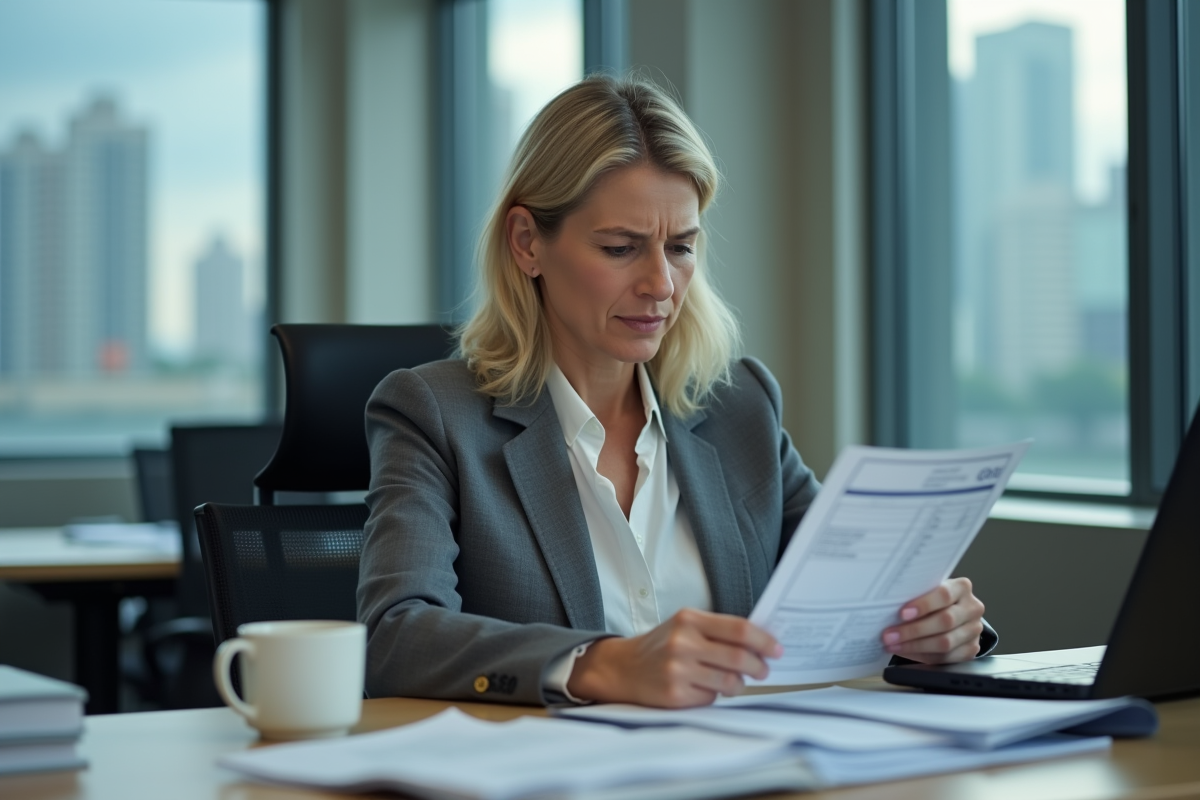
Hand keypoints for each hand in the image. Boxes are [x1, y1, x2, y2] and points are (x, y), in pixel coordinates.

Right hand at [566, 609, 782, 707]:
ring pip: (730, 682)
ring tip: (737, 682)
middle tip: (764, 670)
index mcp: (689, 619)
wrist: (623, 668)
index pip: (738, 629)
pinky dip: (716, 695)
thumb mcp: (684, 626)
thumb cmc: (661, 646)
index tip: (776, 649)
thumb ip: (717, 631)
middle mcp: (682, 642)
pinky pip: (712, 698)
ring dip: (741, 684)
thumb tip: (760, 643)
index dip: (763, 640)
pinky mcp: (675, 695)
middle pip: (739, 657)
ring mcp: (678, 670)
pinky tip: (706, 688)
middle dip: (759, 666)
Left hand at [882, 577, 984, 663]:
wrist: (954, 612)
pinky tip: (906, 652)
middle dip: (913, 630)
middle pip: (945, 621)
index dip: (923, 605)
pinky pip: (946, 658)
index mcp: (961, 587)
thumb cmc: (934, 599)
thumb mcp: (927, 590)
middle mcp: (972, 608)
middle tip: (889, 635)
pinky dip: (922, 656)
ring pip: (945, 642)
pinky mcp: (971, 649)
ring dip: (915, 646)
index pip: (944, 594)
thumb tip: (887, 605)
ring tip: (893, 645)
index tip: (902, 613)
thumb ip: (916, 594)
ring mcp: (974, 630)